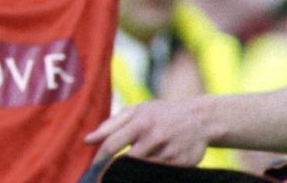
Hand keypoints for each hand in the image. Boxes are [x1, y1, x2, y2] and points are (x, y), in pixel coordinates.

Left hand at [83, 98, 209, 166]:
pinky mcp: (181, 165)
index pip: (111, 145)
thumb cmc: (160, 113)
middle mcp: (154, 137)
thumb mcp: (136, 111)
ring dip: (132, 174)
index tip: (93, 169)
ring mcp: (169, 153)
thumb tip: (87, 140)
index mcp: (140, 122)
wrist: (200, 118)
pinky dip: (150, 175)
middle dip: (114, 170)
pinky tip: (146, 172)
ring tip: (126, 173)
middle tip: (105, 177)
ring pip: (142, 171)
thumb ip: (110, 125)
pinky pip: (159, 175)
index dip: (99, 160)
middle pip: (125, 162)